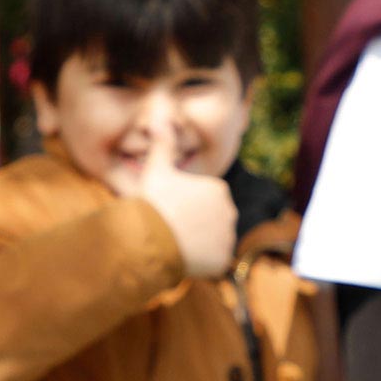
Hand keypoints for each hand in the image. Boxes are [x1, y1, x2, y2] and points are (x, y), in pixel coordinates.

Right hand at [117, 101, 234, 278]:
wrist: (150, 239)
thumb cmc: (153, 202)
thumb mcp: (156, 168)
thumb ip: (163, 144)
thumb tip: (161, 118)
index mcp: (218, 189)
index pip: (202, 199)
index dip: (183, 206)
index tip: (168, 210)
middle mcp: (230, 212)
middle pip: (209, 220)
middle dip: (194, 225)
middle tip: (169, 229)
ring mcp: (227, 238)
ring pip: (211, 241)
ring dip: (198, 244)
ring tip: (175, 244)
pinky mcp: (222, 260)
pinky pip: (212, 261)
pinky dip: (201, 262)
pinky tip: (183, 258)